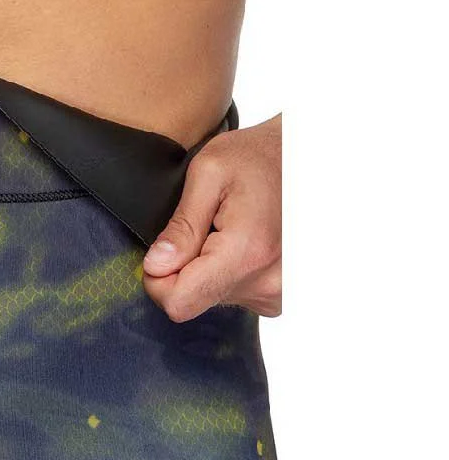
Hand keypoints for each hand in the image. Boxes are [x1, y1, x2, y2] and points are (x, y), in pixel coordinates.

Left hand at [142, 113, 280, 321]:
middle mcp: (268, 282)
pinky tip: (241, 239)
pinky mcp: (280, 293)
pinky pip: (233, 291)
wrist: (303, 159)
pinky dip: (227, 269)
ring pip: (212, 296)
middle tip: (202, 227)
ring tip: (226, 228)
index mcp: (247, 253)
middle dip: (184, 267)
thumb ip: (182, 226)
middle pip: (195, 298)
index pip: (181, 301)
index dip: (157, 280)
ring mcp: (279, 291)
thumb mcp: (208, 174)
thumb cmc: (257, 157)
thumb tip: (156, 266)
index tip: (161, 251)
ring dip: (208, 265)